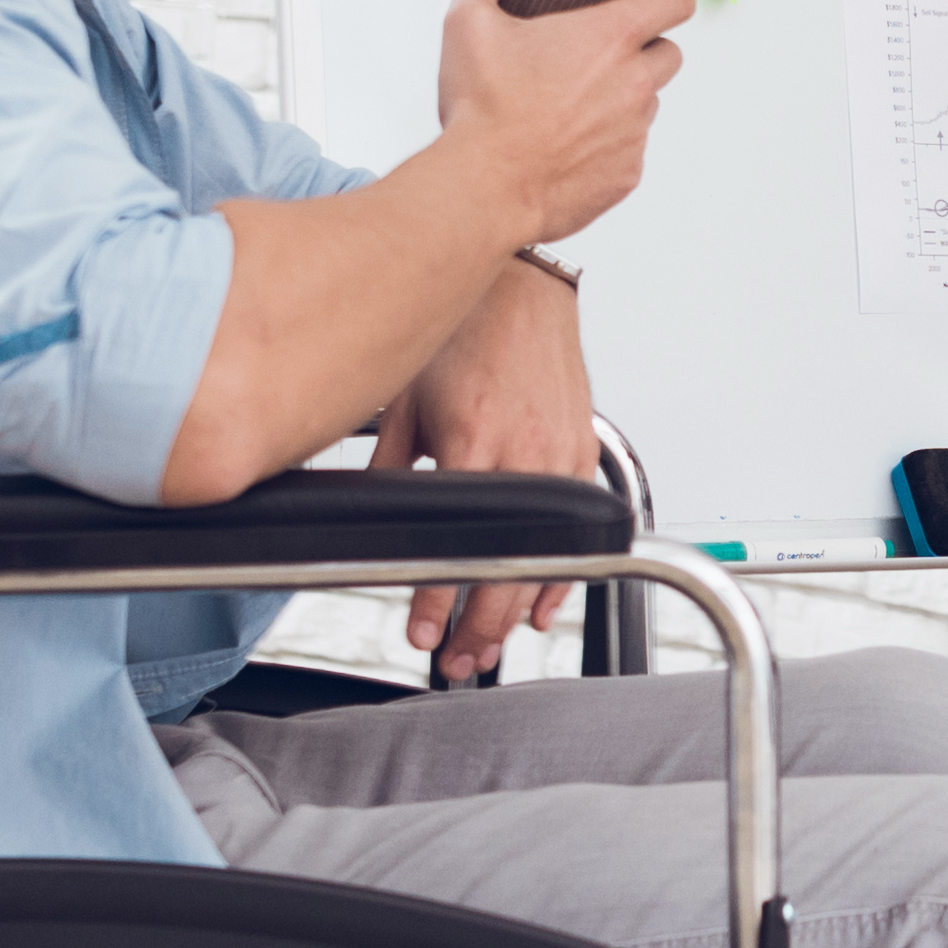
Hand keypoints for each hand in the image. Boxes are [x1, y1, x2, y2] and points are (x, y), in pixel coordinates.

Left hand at [383, 257, 594, 678]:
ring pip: (548, 563)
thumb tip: (366, 520)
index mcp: (477, 443)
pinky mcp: (580, 454)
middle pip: (510, 573)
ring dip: (515, 615)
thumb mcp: (406, 399)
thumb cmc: (466, 330)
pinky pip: (577, 534)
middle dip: (479, 631)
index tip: (423, 635)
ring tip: (486, 646)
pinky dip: (561, 577)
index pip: (459, 550)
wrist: (523, 287)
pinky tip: (539, 608)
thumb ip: (390, 469)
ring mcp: (562, 459)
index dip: (438, 605)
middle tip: (453, 660)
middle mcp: (527, 457)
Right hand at [431, 0, 681, 249]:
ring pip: (647, 105)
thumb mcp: (467, 26)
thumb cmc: (483, 108)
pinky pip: (630, 151)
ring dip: (624, 100)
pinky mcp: (627, 174)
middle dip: (644, 51)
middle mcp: (634, 83)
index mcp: (610, 37)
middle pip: (670, 53)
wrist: (485, 187)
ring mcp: (635, 132)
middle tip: (598, 55)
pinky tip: (568, 146)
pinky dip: (608, 146)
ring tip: (573, 104)